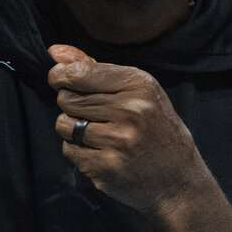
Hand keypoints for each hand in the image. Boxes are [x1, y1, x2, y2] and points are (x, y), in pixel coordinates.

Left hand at [47, 44, 231, 231]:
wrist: (176, 180)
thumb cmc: (155, 128)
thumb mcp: (138, 91)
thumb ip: (95, 68)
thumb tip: (54, 51)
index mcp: (139, 85)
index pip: (80, 72)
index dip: (60, 75)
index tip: (59, 79)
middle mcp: (130, 111)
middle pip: (68, 98)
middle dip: (71, 103)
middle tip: (91, 112)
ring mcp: (117, 141)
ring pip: (63, 124)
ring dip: (71, 128)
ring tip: (97, 132)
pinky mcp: (105, 168)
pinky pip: (68, 150)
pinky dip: (77, 150)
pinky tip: (100, 151)